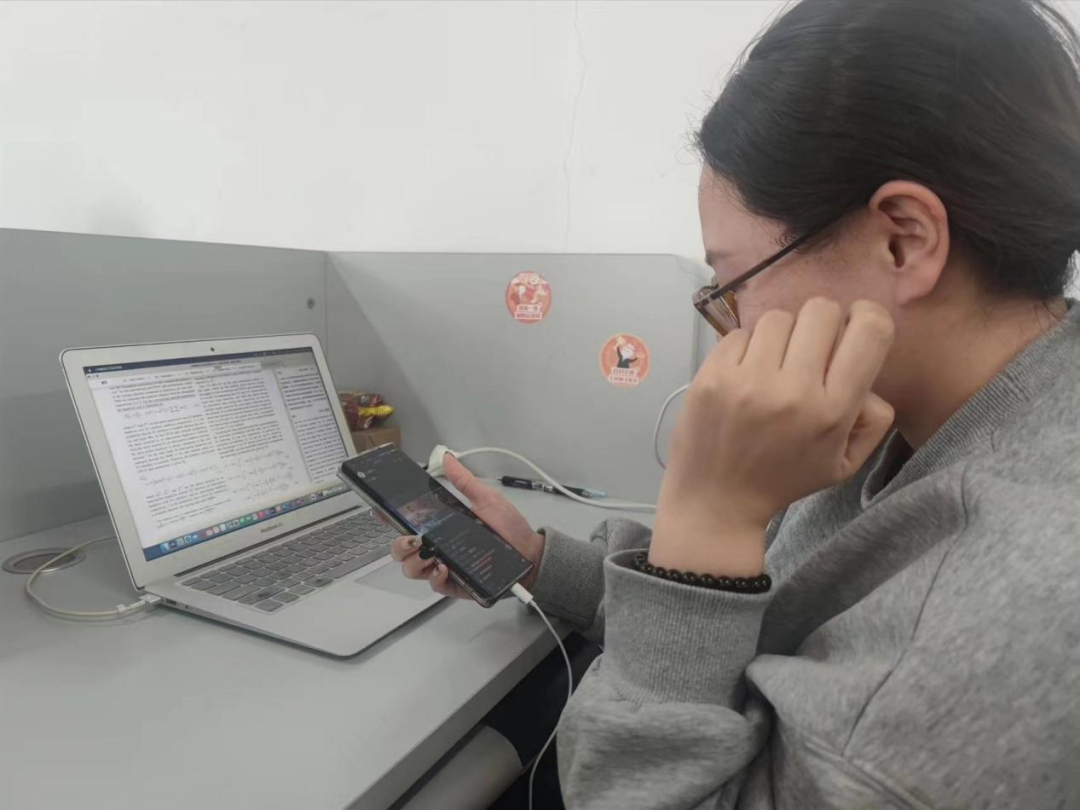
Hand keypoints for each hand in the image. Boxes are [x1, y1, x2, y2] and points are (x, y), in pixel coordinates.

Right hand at [389, 454, 545, 598]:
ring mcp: (444, 566)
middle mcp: (437, 547)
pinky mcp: (455, 584)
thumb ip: (464, 481)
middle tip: (413, 538)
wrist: (529, 554)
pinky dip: (435, 576)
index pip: (407, 523)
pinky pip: (434, 585)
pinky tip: (443, 567)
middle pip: (401, 550)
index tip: (382, 511)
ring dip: (414, 562)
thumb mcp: (486, 499)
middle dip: (398, 544)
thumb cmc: (508, 528)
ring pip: (411, 569)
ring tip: (429, 554)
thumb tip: (448, 457)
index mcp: (440, 526)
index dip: (390, 518)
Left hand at [652, 298, 895, 575]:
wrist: (716, 501)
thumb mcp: (844, 463)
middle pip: (821, 310)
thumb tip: (867, 376)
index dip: (867, 316)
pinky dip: (746, 348)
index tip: (854, 326)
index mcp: (832, 412)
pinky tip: (745, 375)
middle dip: (821, 323)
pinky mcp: (712, 377)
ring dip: (781, 335)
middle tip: (810, 348)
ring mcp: (748, 382)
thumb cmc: (784, 478)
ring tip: (774, 365)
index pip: (870, 331)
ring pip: (778, 317)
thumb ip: (873, 419)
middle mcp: (793, 392)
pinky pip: (740, 333)